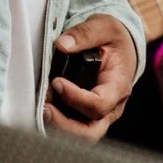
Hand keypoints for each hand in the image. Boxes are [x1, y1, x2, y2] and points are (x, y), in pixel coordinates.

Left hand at [42, 12, 137, 139]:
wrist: (120, 47)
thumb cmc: (113, 39)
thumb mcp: (104, 27)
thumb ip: (84, 33)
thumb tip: (62, 45)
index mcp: (118, 86)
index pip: (99, 104)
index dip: (76, 98)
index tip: (56, 82)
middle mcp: (111, 107)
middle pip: (90, 132)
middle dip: (65, 126)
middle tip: (45, 109)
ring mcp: (99, 115)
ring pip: (80, 135)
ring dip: (58, 126)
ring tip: (42, 108)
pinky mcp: (86, 115)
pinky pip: (73, 128)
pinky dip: (57, 123)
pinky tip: (44, 108)